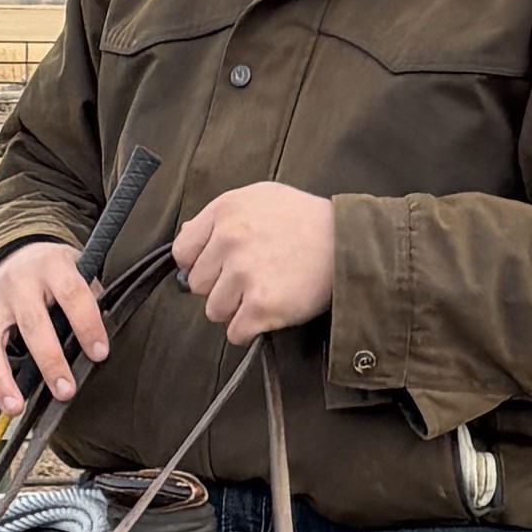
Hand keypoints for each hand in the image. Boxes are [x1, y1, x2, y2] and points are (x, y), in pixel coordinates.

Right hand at [0, 239, 109, 419]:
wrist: (19, 257)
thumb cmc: (55, 275)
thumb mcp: (79, 273)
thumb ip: (90, 305)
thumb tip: (97, 351)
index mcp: (51, 266)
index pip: (72, 294)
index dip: (87, 324)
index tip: (99, 354)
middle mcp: (18, 283)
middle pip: (31, 323)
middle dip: (49, 361)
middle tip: (64, 391)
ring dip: (0, 380)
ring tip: (15, 408)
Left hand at [175, 181, 337, 345]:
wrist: (349, 242)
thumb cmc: (306, 221)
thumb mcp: (261, 198)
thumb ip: (221, 216)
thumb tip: (187, 236)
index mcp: (225, 211)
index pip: (183, 252)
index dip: (199, 264)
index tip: (218, 268)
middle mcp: (230, 239)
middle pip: (197, 284)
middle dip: (220, 287)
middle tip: (252, 279)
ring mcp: (245, 273)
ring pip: (214, 311)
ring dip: (236, 310)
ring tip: (264, 293)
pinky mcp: (262, 305)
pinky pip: (236, 332)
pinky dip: (250, 330)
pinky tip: (268, 313)